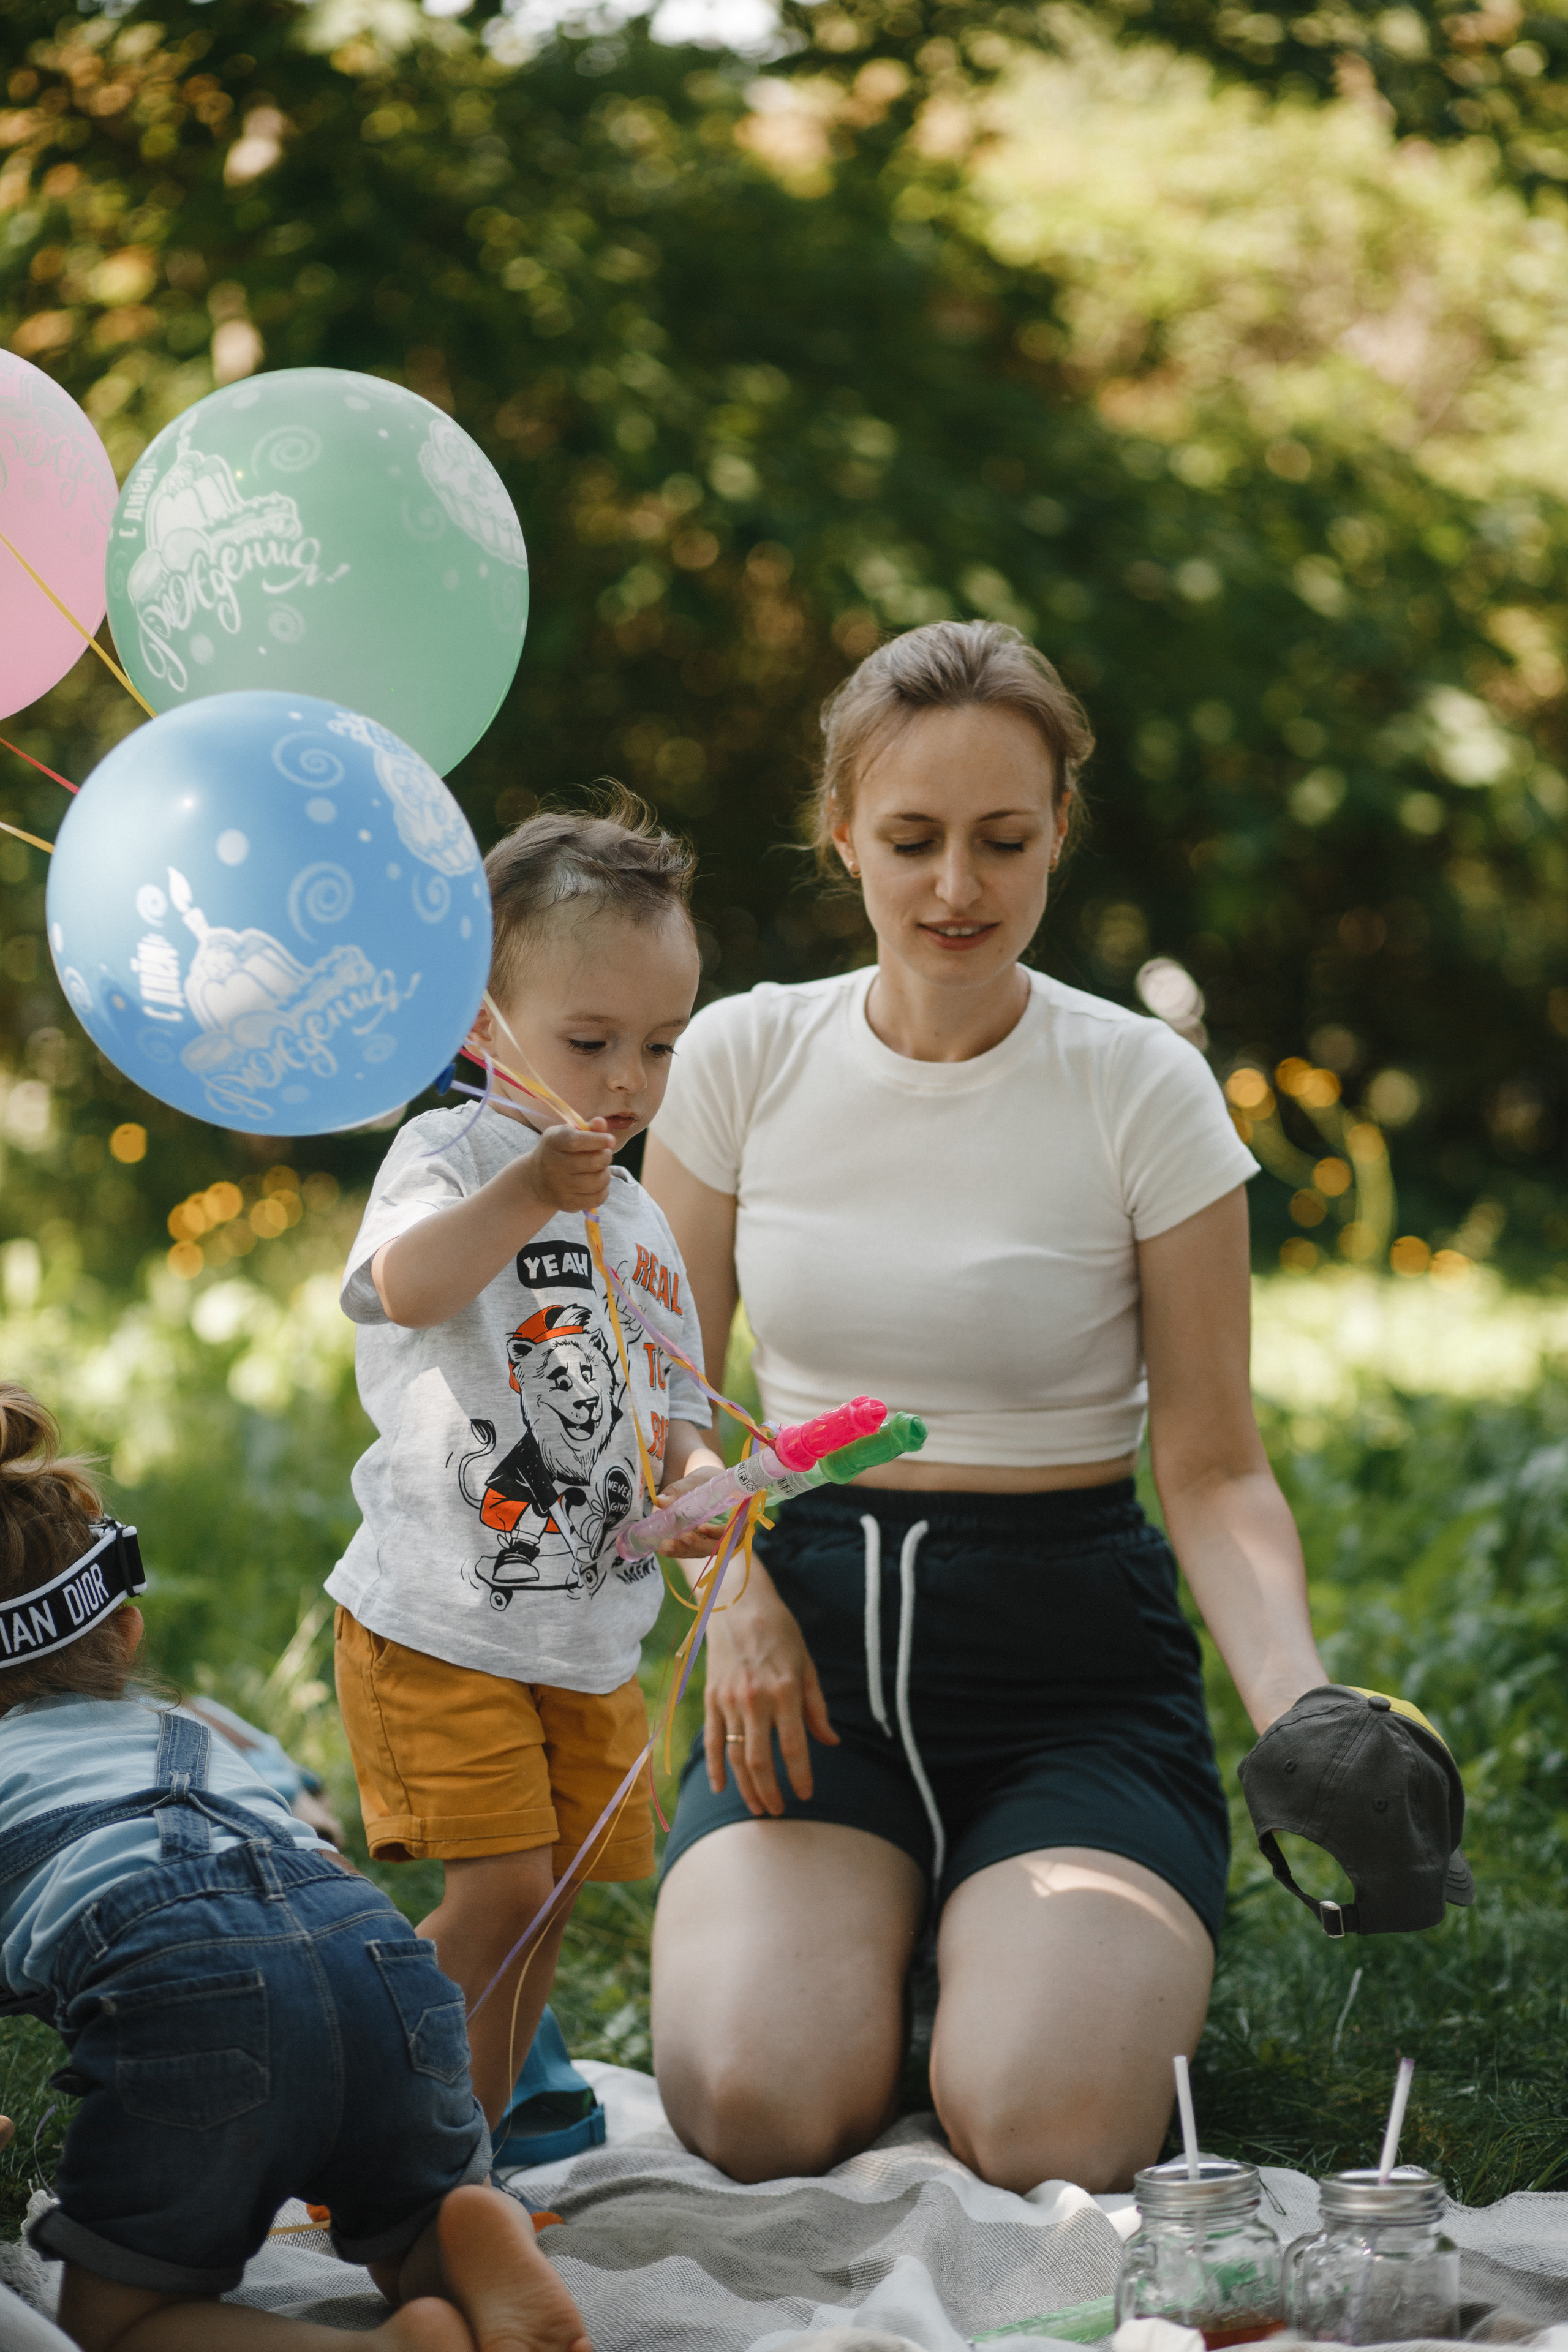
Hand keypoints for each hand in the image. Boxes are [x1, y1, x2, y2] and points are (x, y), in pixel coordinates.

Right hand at [520, 1119, 614, 1215]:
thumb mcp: (567, 1134)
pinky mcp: (566, 1203)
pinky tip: (599, 1185)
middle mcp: (552, 1165)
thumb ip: (587, 1128)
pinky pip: (596, 1199)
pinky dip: (604, 1191)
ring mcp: (559, 1187)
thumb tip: (601, 1122)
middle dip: (606, 1157)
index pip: (577, 1141)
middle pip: (592, 1163)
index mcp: (553, 1142)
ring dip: (606, 1174)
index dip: (598, 1140)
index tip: (611, 1140)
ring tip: (601, 1170)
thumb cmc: (558, 1151)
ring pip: (597, 1182)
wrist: (536, 1180)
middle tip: (605, 1155)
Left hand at [650, 1462, 729, 1558]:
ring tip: (664, 1547)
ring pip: (702, 1550)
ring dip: (683, 1551)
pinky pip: (692, 1550)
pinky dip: (678, 1550)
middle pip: (715, 1545)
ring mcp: (714, 1540)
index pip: (732, 1531)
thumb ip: (679, 1491)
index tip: (702, 1527)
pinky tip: (662, 1549)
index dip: (718, 1532)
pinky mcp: (702, 1542)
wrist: (706, 1481)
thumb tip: (661, 1501)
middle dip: (695, 1545)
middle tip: (678, 1539)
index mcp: (737, 1516)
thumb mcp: (696, 1481)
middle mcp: (728, 1534)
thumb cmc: (707, 1478)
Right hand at [702, 1570, 837, 1816]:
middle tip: (779, 1811)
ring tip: (757, 1808)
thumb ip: (816, 1707)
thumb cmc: (779, 1632)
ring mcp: (729, 1701)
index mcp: (784, 1692)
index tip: (806, 1795)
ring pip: (735, 1756)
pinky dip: (714, 1767)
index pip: (794, 1747)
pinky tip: (721, 1788)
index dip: (800, 1776)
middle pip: (760, 1761)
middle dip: (770, 1792)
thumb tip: (831, 1742)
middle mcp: (755, 1700)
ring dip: (746, 1787)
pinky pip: (711, 1740)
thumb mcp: (806, 1665)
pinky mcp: (710, 1699)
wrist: (737, 1603)